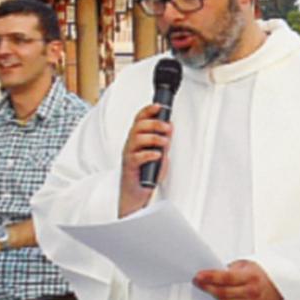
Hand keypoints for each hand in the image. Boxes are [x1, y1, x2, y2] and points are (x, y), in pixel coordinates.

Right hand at [120, 103, 171, 217]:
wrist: (136, 193)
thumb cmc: (146, 173)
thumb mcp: (158, 153)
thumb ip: (163, 141)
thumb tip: (170, 127)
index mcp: (137, 139)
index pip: (139, 120)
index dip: (148, 111)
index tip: (159, 106)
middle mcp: (131, 145)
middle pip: (138, 127)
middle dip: (154, 124)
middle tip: (167, 128)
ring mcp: (129, 155)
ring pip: (137, 139)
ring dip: (154, 138)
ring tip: (164, 143)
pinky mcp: (130, 167)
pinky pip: (137, 157)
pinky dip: (149, 154)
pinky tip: (157, 155)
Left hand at [194, 260, 283, 299]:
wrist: (283, 285)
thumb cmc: (264, 273)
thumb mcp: (249, 265)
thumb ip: (232, 269)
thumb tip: (213, 274)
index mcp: (250, 277)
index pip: (225, 278)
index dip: (210, 277)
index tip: (198, 276)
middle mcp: (251, 291)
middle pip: (222, 292)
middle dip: (207, 287)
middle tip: (197, 281)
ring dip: (214, 294)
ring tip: (205, 287)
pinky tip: (218, 294)